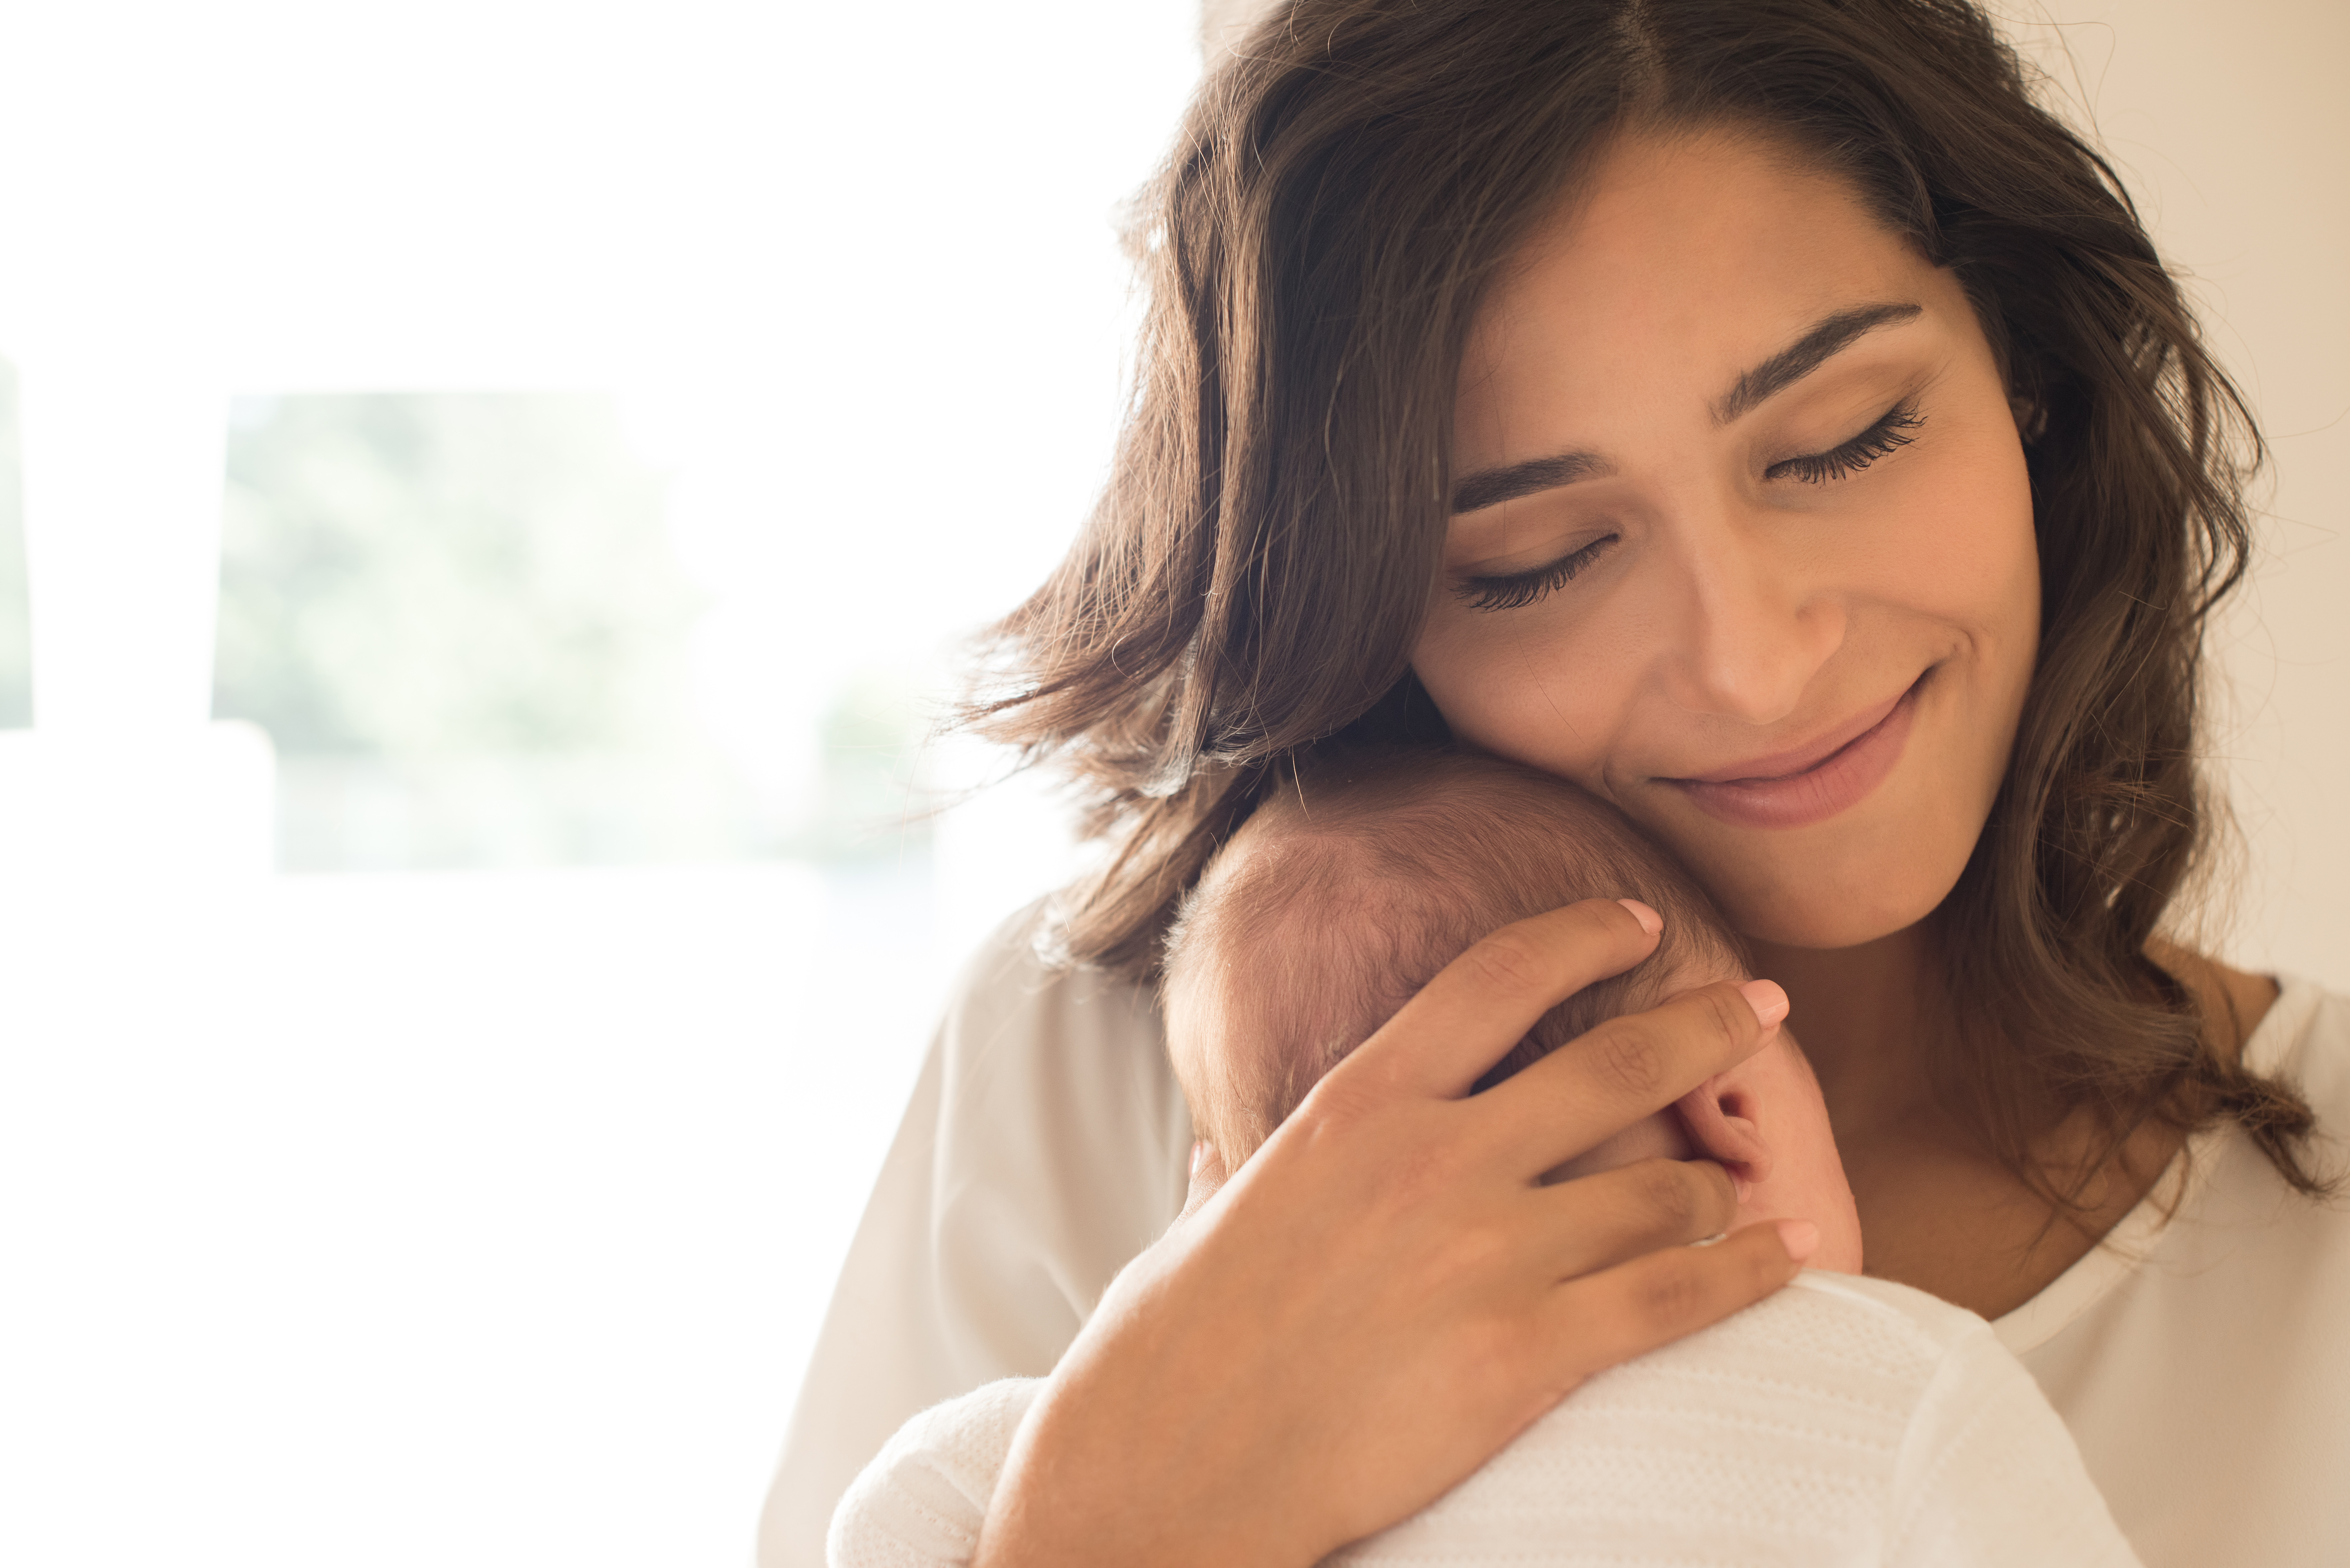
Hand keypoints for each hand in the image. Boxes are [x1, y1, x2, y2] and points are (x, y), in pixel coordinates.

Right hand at [973, 899, 1811, 1567]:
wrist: (1168, 1472)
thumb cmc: (1169, 1351)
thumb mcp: (1202, 1220)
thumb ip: (1237, 1171)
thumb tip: (1216, 1155)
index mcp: (1355, 1107)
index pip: (1496, 979)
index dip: (1584, 937)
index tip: (1643, 924)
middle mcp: (1432, 1160)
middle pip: (1613, 1066)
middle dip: (1705, 1028)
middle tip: (1762, 1009)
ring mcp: (1484, 1255)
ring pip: (1657, 1191)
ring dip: (1715, 1189)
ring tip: (1748, 1192)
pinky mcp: (1523, 1357)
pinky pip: (1674, 1298)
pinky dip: (1747, 1272)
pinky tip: (1789, 1254)